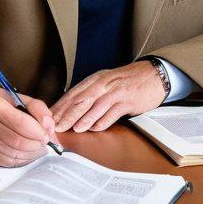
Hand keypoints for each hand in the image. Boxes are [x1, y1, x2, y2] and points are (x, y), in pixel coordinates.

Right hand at [0, 88, 57, 166]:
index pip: (20, 122)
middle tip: (45, 145)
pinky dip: (18, 161)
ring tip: (37, 150)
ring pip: (10, 154)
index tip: (47, 135)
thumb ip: (36, 107)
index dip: (37, 132)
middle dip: (35, 145)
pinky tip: (25, 155)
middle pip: (16, 141)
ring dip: (29, 155)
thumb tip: (49, 127)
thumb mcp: (14, 97)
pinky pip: (2, 162)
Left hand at [51, 62, 165, 132]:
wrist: (153, 74)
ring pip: (96, 105)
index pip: (73, 93)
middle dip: (67, 114)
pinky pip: (113, 111)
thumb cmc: (128, 81)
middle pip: (82, 99)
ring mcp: (116, 91)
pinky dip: (103, 121)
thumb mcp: (107, 83)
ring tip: (74, 129)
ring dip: (84, 118)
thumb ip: (91, 94)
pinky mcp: (128, 99)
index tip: (49, 118)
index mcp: (96, 79)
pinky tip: (96, 128)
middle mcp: (103, 83)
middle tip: (56, 126)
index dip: (60, 106)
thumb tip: (72, 110)